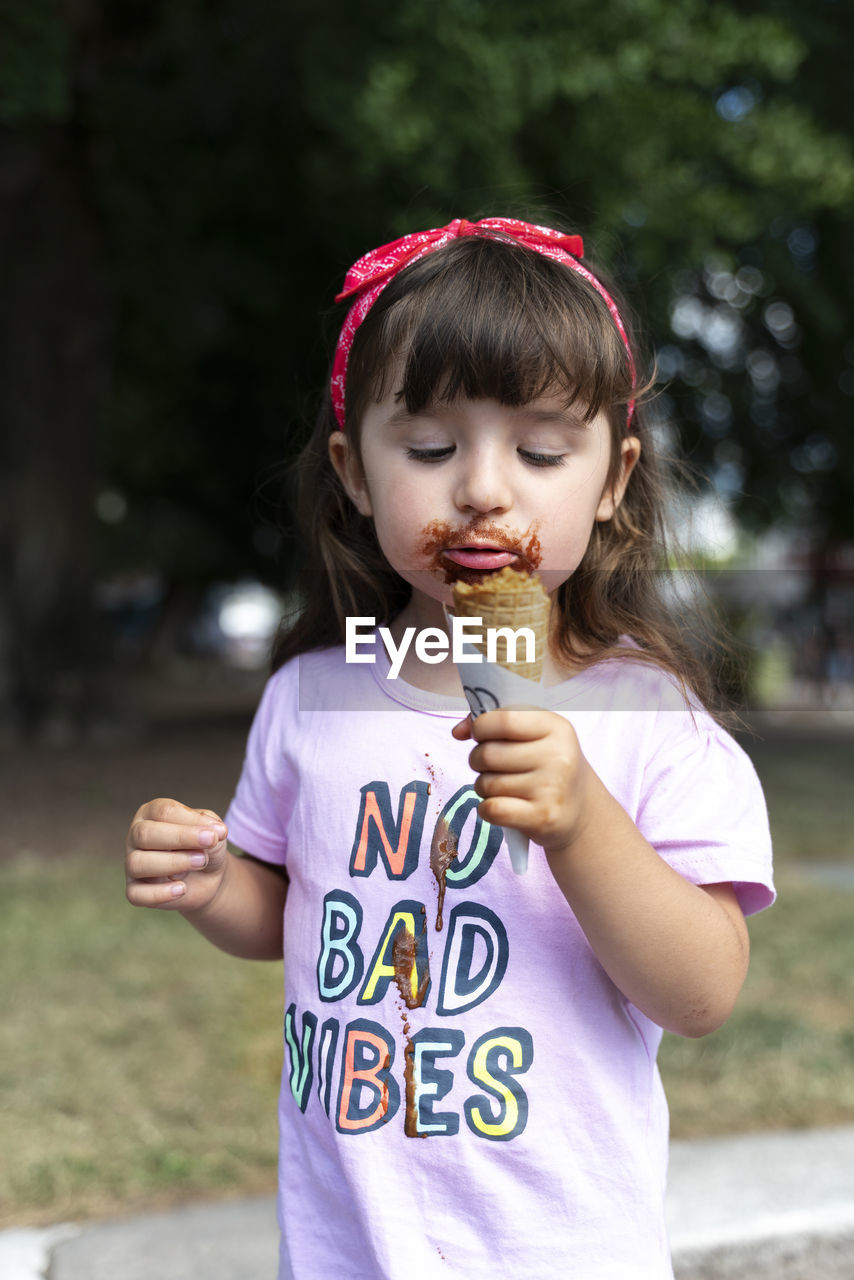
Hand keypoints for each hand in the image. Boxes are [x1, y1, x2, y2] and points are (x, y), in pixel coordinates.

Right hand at [125, 798, 229, 911]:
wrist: (207, 876)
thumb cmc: (204, 845)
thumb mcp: (212, 830)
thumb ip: (210, 827)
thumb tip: (215, 832)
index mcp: (151, 813)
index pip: (163, 812)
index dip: (190, 821)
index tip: (216, 833)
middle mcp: (136, 836)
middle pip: (144, 834)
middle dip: (180, 839)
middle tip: (209, 844)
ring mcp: (132, 863)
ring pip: (137, 864)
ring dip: (173, 863)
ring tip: (200, 862)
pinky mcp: (134, 890)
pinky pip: (136, 894)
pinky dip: (159, 893)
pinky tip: (182, 889)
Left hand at [452, 708, 594, 853]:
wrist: (581, 812)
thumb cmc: (547, 766)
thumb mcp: (535, 735)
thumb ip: (495, 722)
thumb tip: (458, 731)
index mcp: (556, 728)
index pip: (503, 720)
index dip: (480, 726)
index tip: (480, 734)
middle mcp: (558, 756)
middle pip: (488, 754)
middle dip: (477, 759)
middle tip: (489, 765)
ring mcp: (552, 789)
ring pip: (486, 783)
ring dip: (483, 786)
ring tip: (501, 786)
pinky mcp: (543, 817)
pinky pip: (492, 809)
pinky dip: (486, 809)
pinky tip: (500, 806)